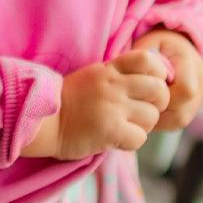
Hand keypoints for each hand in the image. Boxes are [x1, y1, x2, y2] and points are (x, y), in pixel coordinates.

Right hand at [22, 51, 171, 159]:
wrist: (44, 122)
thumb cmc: (70, 102)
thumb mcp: (93, 76)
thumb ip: (118, 75)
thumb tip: (151, 80)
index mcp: (109, 69)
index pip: (148, 60)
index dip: (157, 74)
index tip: (148, 86)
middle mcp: (114, 85)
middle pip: (159, 89)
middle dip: (157, 104)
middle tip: (143, 112)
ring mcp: (113, 107)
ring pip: (152, 116)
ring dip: (143, 125)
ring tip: (126, 127)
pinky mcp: (110, 130)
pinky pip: (140, 138)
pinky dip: (131, 142)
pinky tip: (117, 139)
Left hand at [131, 28, 202, 131]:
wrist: (173, 45)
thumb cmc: (156, 44)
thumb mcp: (147, 44)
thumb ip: (143, 61)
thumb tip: (137, 81)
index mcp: (190, 62)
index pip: (185, 90)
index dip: (162, 97)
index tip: (143, 92)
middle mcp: (201, 81)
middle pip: (182, 113)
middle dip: (157, 113)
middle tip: (138, 104)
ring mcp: (201, 95)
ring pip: (181, 121)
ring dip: (159, 119)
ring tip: (142, 106)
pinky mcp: (195, 105)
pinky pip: (178, 120)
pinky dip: (162, 119)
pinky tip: (150, 107)